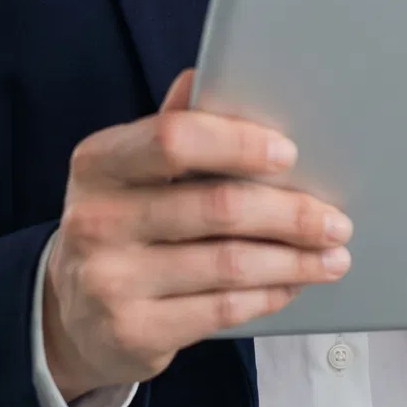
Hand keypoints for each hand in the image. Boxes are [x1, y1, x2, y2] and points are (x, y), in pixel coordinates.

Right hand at [42, 71, 351, 400]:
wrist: (72, 315)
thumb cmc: (121, 225)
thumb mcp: (129, 173)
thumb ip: (171, 130)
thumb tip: (204, 74)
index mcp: (98, 163)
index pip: (174, 140)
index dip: (238, 143)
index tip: (288, 153)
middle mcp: (97, 220)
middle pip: (218, 207)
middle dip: (290, 213)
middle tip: (334, 219)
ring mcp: (111, 281)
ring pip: (230, 264)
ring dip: (294, 259)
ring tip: (331, 255)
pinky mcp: (134, 331)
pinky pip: (222, 309)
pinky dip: (269, 294)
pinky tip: (293, 283)